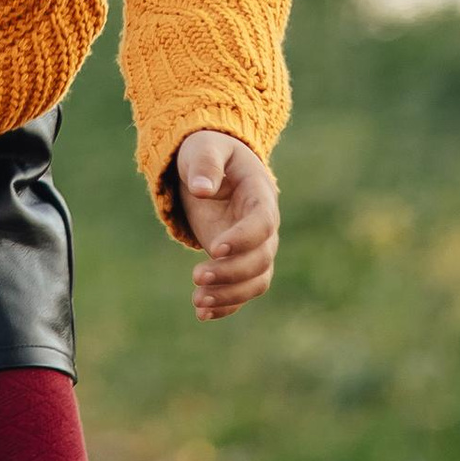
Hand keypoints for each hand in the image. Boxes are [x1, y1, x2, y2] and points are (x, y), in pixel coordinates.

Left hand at [173, 130, 279, 318]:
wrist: (213, 167)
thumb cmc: (209, 151)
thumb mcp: (204, 147)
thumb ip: (205, 163)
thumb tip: (203, 189)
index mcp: (260, 196)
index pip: (262, 224)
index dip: (243, 239)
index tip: (215, 248)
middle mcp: (263, 227)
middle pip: (261, 259)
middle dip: (231, 272)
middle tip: (196, 277)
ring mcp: (252, 248)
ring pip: (255, 281)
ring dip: (230, 295)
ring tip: (197, 301)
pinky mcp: (238, 262)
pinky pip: (241, 290)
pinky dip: (226, 305)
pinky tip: (202, 313)